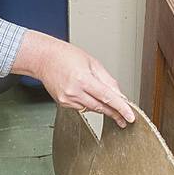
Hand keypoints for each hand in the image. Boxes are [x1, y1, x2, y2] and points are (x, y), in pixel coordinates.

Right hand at [12, 31, 136, 127]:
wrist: (44, 59)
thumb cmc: (66, 56)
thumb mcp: (92, 63)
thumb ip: (107, 80)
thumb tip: (119, 95)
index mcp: (83, 79)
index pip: (107, 97)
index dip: (121, 108)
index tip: (129, 117)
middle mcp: (74, 91)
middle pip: (101, 107)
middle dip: (115, 113)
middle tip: (125, 118)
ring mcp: (67, 99)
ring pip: (92, 109)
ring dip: (103, 108)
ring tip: (110, 105)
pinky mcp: (63, 103)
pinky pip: (82, 107)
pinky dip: (90, 104)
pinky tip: (88, 95)